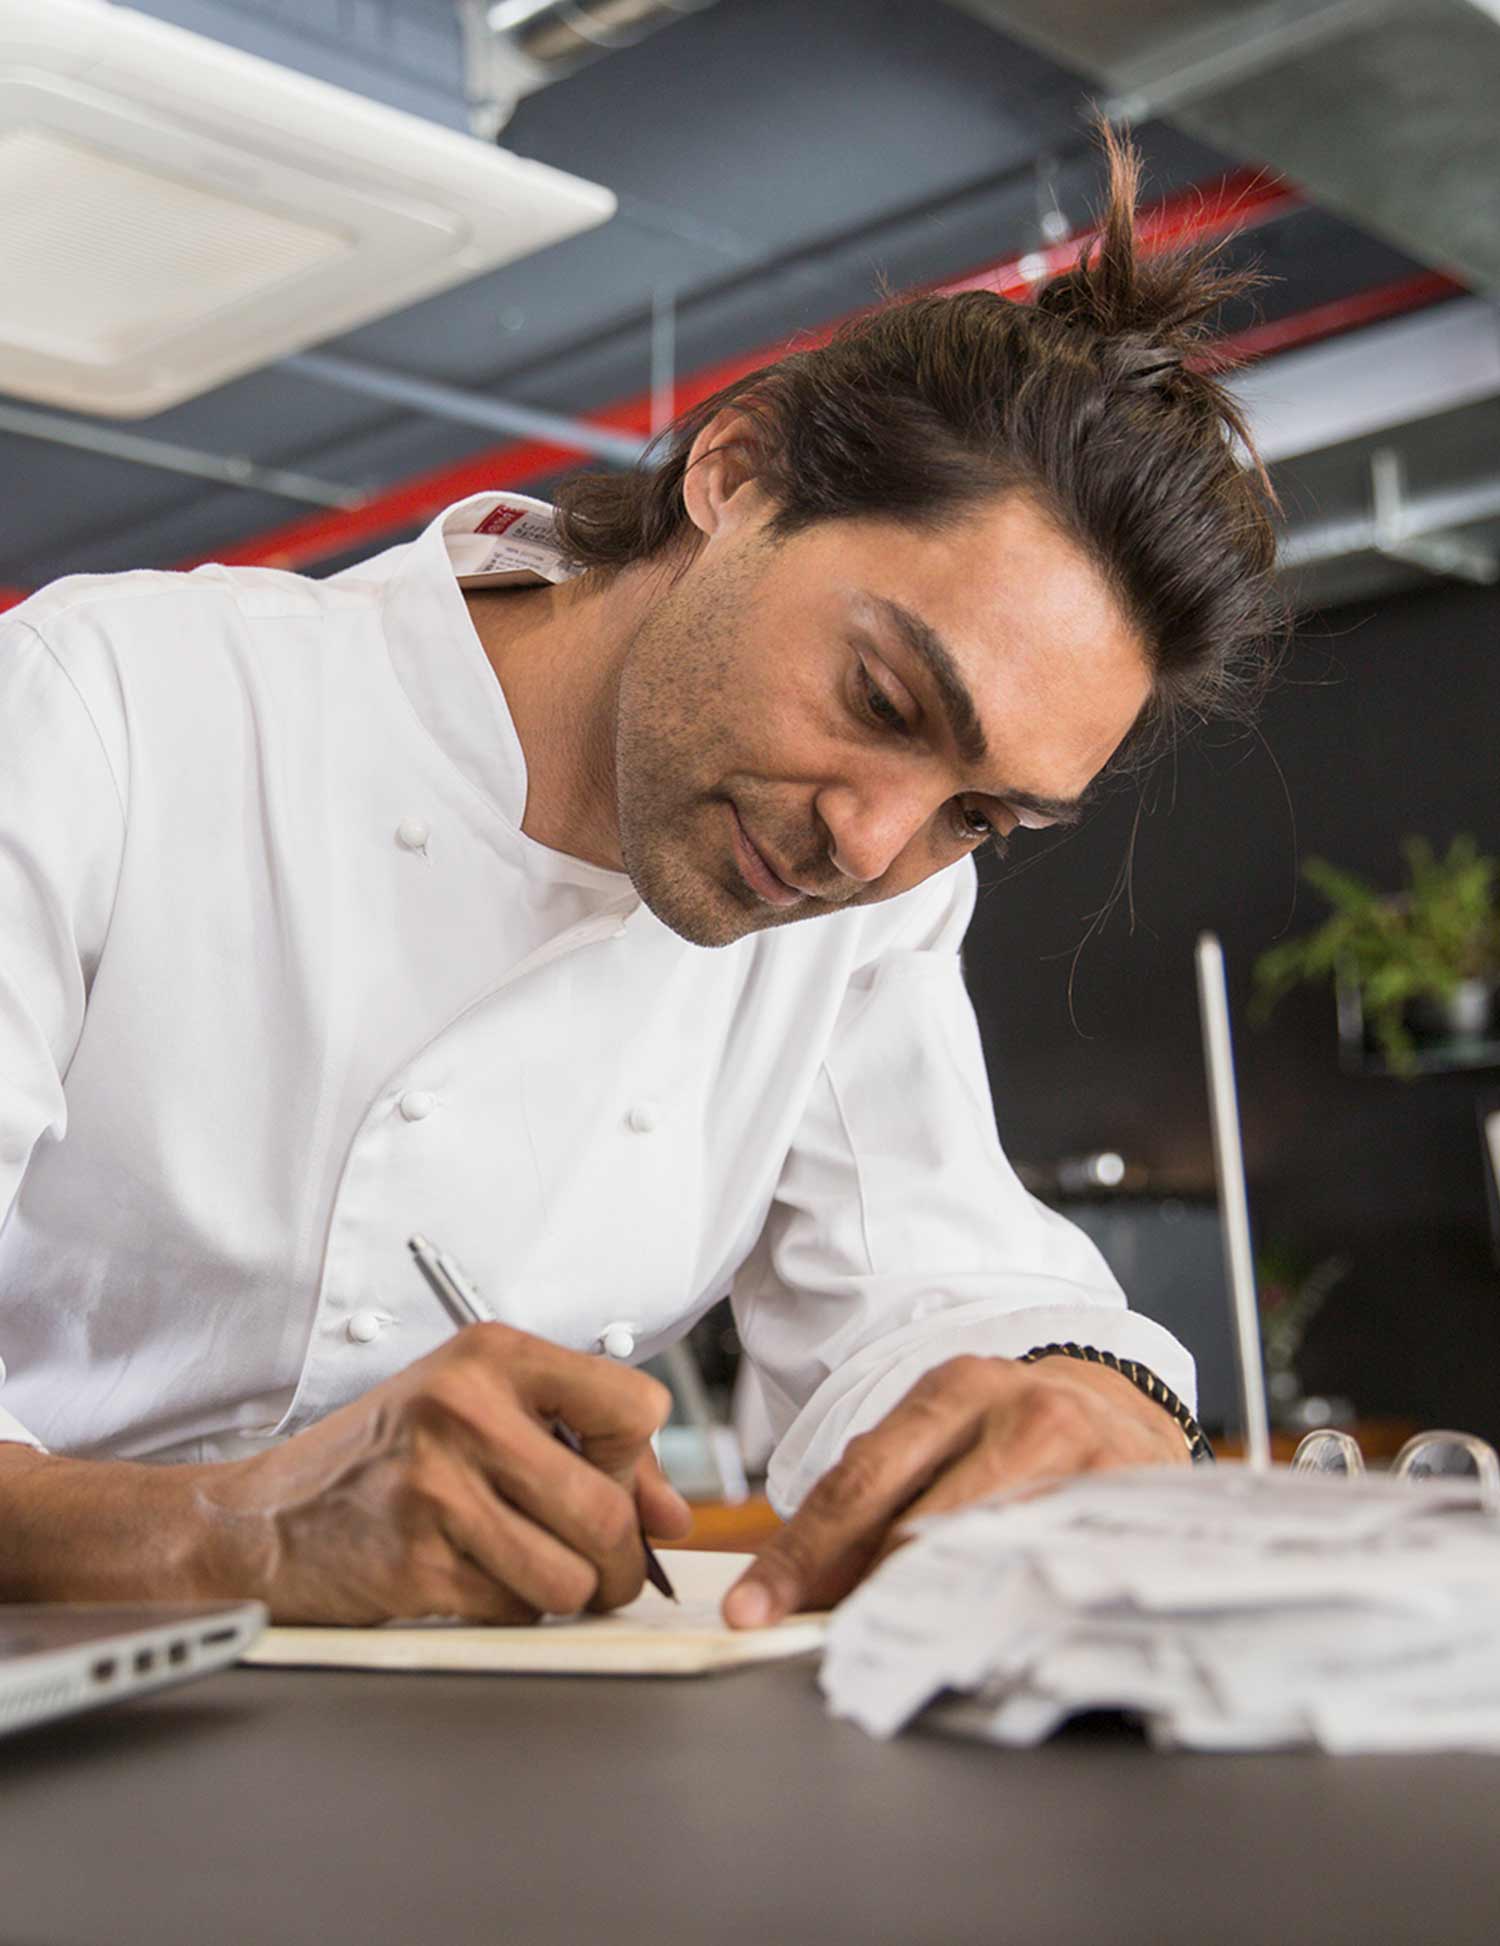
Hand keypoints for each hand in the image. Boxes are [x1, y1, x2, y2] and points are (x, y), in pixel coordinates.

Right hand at [197, 1322, 693, 1623]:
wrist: (261, 1516)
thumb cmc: (382, 1459)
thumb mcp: (480, 1415)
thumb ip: (587, 1451)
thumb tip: (674, 1517)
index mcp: (491, 1355)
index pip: (635, 1405)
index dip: (637, 1461)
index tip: (611, 1481)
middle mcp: (466, 1410)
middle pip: (608, 1510)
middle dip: (622, 1561)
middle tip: (608, 1569)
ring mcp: (437, 1488)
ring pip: (571, 1576)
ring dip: (571, 1596)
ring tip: (537, 1573)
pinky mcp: (416, 1564)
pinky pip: (516, 1611)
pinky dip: (513, 1611)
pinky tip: (477, 1580)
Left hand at [723, 1352, 1187, 1627]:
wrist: (1125, 1407)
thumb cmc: (1014, 1430)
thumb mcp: (944, 1435)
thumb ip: (877, 1500)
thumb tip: (797, 1591)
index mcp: (957, 1387)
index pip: (860, 1481)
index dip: (801, 1555)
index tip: (753, 1609)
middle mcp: (1023, 1412)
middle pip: (918, 1529)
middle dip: (862, 1599)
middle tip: (827, 1649)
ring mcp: (1086, 1461)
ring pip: (983, 1563)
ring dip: (930, 1618)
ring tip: (895, 1656)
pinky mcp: (1131, 1511)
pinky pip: (1050, 1582)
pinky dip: (1007, 1620)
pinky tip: (981, 1646)